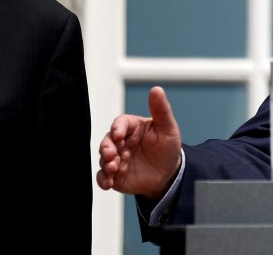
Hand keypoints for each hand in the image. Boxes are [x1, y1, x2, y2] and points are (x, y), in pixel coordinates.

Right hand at [96, 86, 182, 200]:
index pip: (120, 123)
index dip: (117, 128)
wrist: (169, 173)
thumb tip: (156, 89)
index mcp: (133, 127)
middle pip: (107, 141)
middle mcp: (122, 142)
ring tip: (113, 169)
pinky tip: (109, 183)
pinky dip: (103, 179)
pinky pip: (103, 176)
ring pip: (103, 159)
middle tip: (112, 154)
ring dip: (105, 164)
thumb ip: (161, 110)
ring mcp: (117, 158)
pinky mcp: (115, 175)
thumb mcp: (168, 128)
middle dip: (107, 148)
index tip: (119, 135)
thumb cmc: (167, 147)